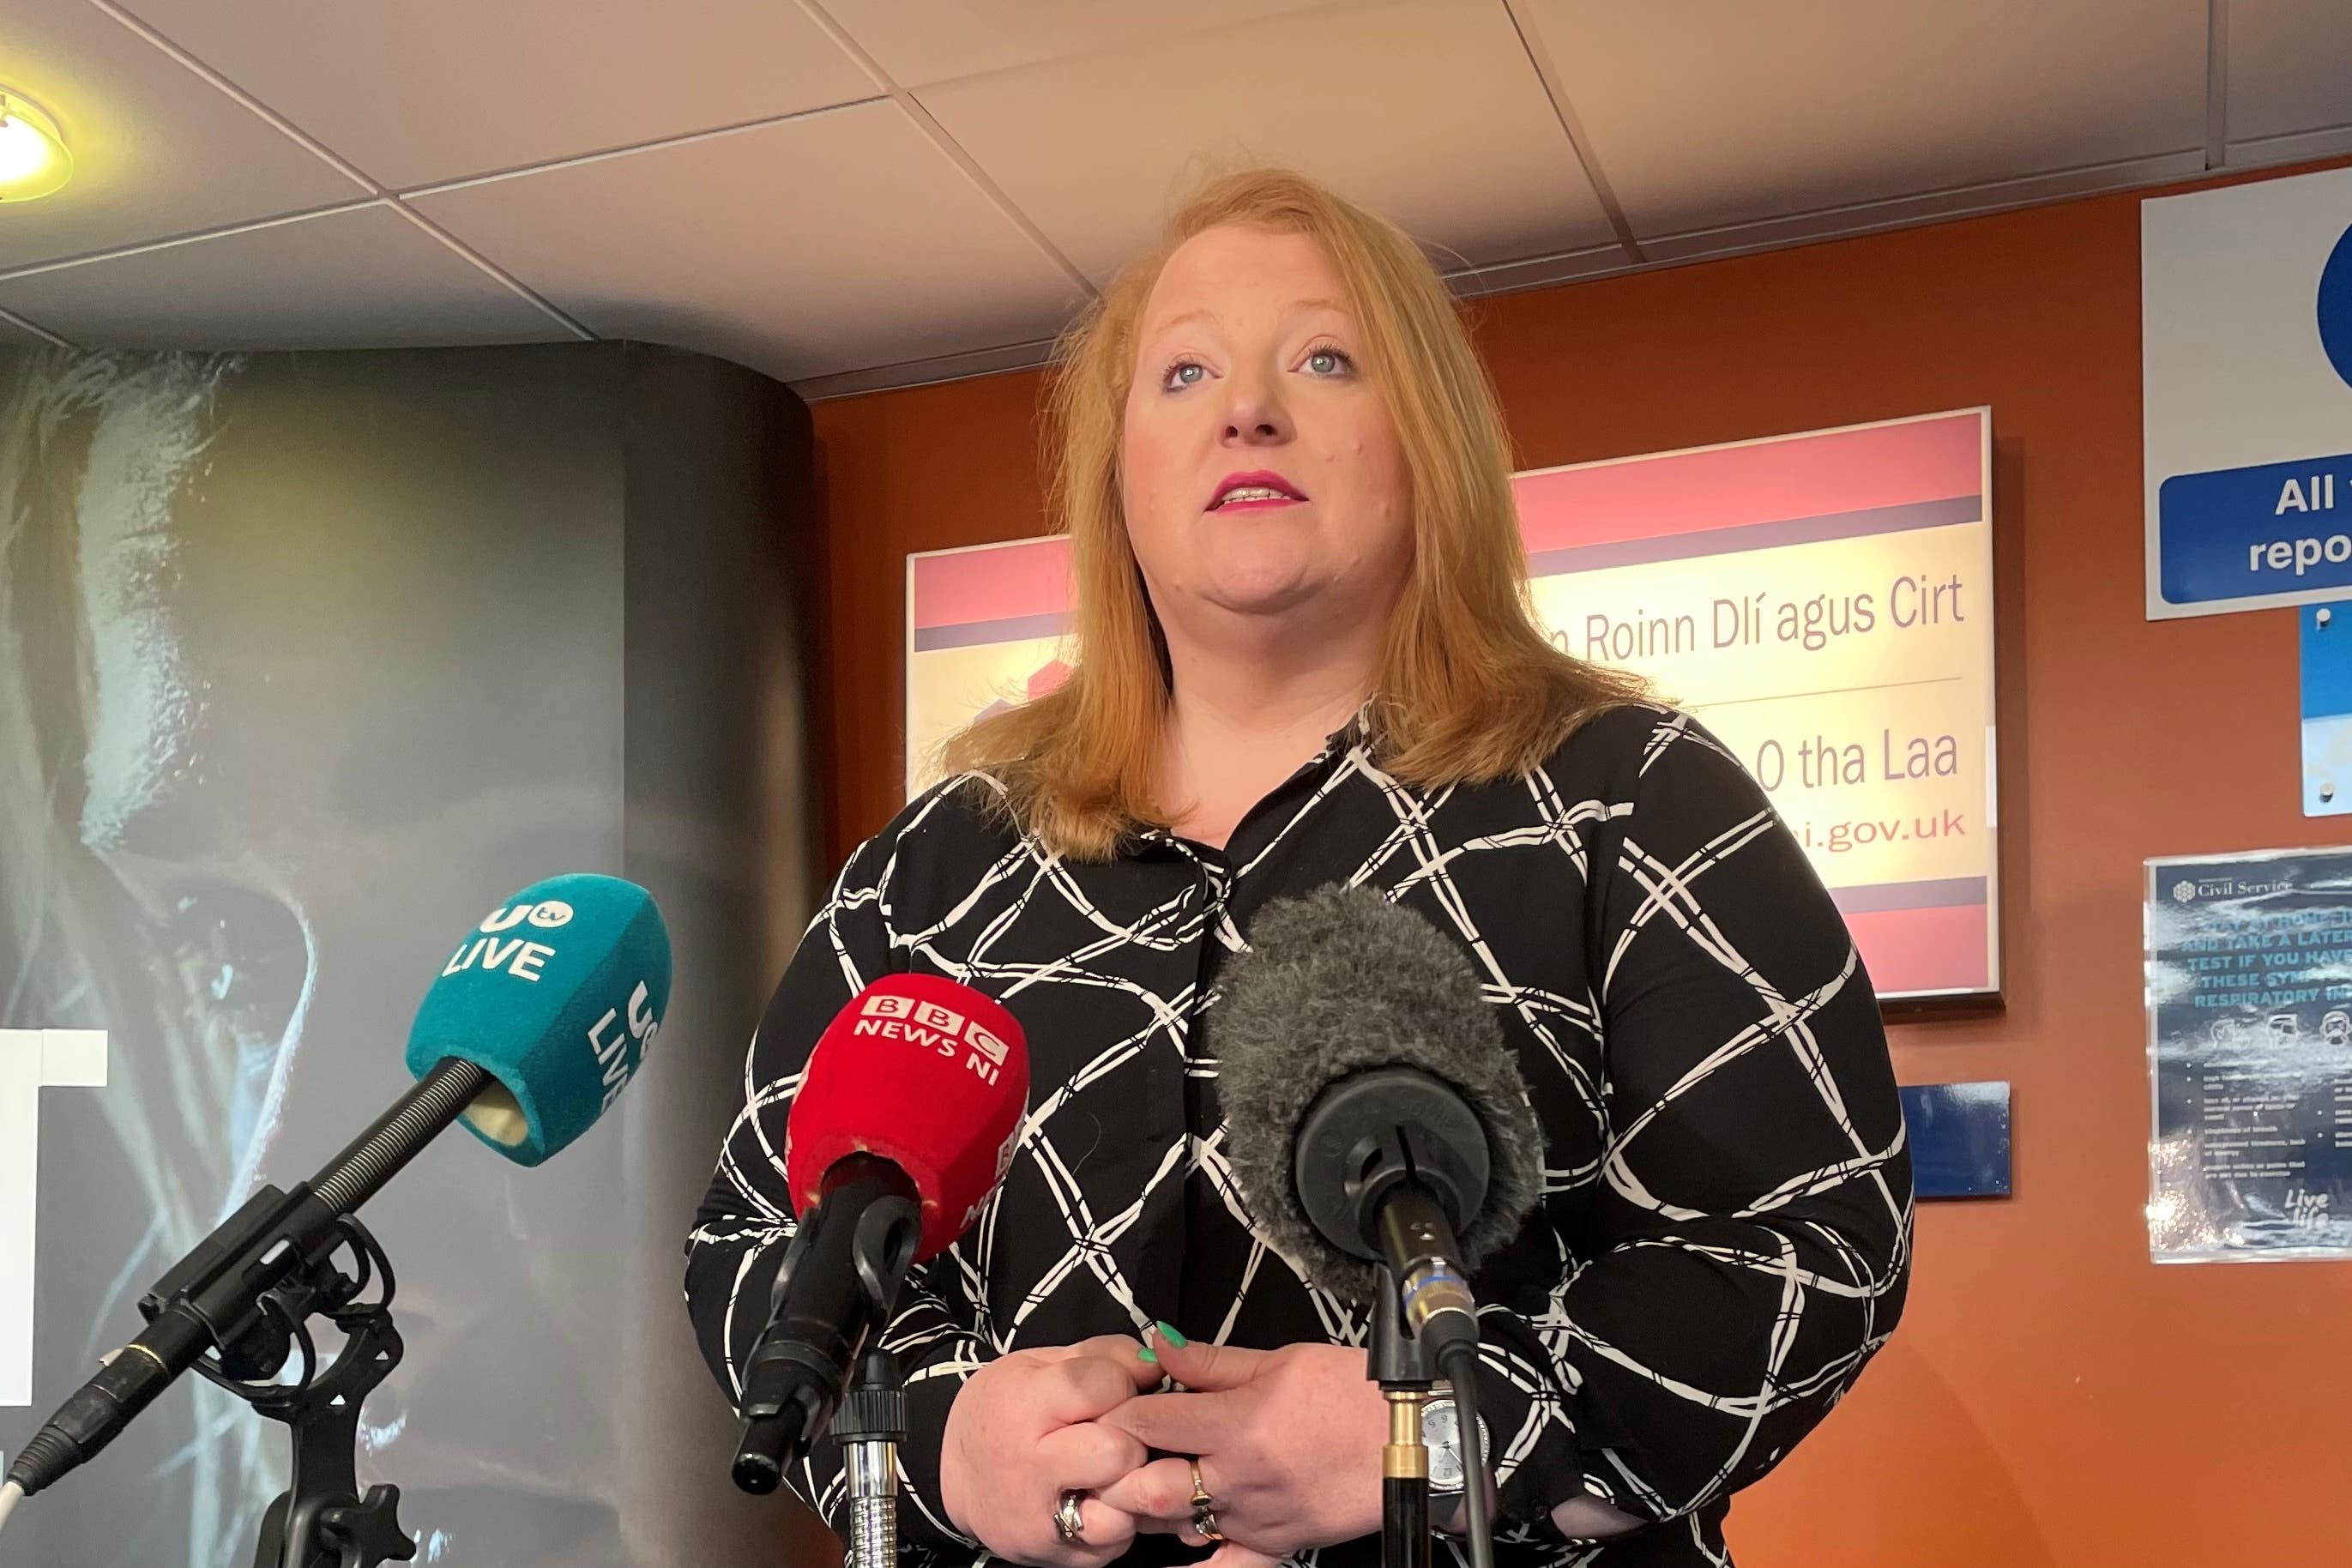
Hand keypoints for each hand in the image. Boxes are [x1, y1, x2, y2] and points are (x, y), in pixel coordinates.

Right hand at [939, 1335, 1162, 1565]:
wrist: (959, 1477)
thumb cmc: (1004, 1410)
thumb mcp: (1040, 1365)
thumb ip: (1104, 1356)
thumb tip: (1157, 1365)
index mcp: (1022, 1407)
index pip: (1106, 1385)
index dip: (1120, 1383)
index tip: (1108, 1390)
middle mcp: (1029, 1469)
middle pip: (1120, 1451)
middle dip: (1130, 1437)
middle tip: (1116, 1433)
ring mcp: (1042, 1522)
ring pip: (1124, 1509)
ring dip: (1129, 1486)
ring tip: (1111, 1472)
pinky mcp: (1058, 1557)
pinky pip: (1118, 1543)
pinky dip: (1120, 1519)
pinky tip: (1101, 1498)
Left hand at [1098, 1326, 1388, 1566]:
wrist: (1413, 1438)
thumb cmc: (1352, 1392)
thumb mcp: (1280, 1359)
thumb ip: (1212, 1361)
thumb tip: (1159, 1345)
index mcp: (1239, 1424)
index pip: (1149, 1422)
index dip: (1115, 1412)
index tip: (1103, 1406)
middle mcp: (1242, 1479)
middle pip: (1150, 1489)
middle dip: (1118, 1473)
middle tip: (1106, 1456)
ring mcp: (1258, 1518)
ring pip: (1178, 1527)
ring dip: (1150, 1509)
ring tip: (1138, 1485)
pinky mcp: (1277, 1544)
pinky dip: (1195, 1565)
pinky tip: (1175, 1554)